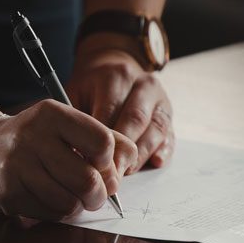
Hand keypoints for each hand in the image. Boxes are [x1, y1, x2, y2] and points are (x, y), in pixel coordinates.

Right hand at [0, 100, 137, 220]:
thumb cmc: (35, 139)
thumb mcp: (66, 125)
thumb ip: (103, 137)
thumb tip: (128, 163)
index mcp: (53, 114)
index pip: (102, 142)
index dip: (110, 162)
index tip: (102, 165)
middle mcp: (33, 137)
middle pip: (89, 180)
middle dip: (99, 194)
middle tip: (96, 193)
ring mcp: (18, 167)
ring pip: (70, 202)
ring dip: (78, 206)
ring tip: (72, 196)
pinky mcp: (9, 193)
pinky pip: (50, 214)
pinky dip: (58, 213)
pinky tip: (50, 199)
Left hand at [67, 44, 174, 171]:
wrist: (115, 67)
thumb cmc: (91, 87)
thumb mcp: (76, 92)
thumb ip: (75, 119)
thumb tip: (73, 153)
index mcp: (117, 76)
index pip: (110, 111)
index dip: (100, 140)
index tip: (89, 162)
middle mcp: (143, 85)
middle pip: (135, 120)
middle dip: (122, 151)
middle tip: (108, 175)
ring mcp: (160, 99)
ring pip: (155, 130)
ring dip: (140, 155)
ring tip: (125, 173)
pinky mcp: (169, 114)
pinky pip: (170, 135)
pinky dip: (163, 151)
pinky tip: (154, 162)